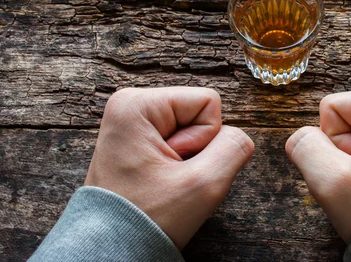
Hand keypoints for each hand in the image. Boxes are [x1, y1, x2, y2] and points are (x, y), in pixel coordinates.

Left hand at [85, 87, 253, 249]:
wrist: (112, 251)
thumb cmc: (145, 220)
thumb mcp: (202, 184)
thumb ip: (233, 148)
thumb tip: (239, 136)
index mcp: (137, 104)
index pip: (209, 102)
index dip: (205, 139)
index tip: (175, 166)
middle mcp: (130, 105)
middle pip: (199, 114)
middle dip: (196, 150)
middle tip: (168, 177)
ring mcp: (132, 123)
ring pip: (193, 129)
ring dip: (188, 160)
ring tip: (162, 181)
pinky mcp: (136, 139)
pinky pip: (179, 140)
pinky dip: (177, 164)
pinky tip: (159, 181)